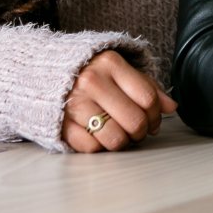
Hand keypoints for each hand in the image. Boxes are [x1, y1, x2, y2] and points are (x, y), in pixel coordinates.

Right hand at [62, 50, 177, 152]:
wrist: (41, 72)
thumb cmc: (88, 72)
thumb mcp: (118, 70)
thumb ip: (147, 86)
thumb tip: (171, 107)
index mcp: (110, 64)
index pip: (148, 99)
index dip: (156, 115)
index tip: (152, 119)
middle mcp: (91, 82)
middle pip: (135, 121)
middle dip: (142, 131)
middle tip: (137, 130)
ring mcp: (74, 104)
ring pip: (116, 139)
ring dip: (123, 141)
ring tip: (119, 132)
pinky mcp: (61, 125)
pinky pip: (93, 148)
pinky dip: (100, 146)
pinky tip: (99, 135)